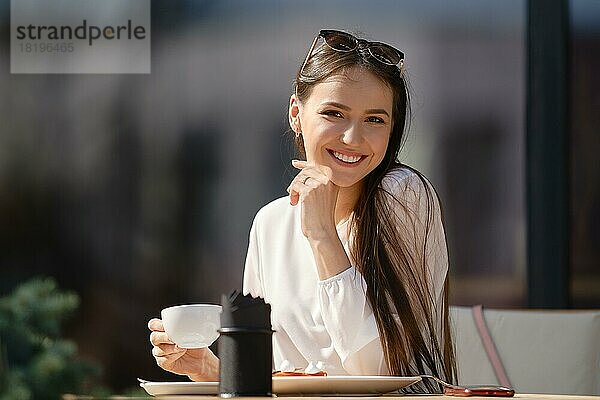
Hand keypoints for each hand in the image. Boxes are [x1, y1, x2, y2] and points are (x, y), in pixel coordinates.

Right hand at [148, 318, 218, 381]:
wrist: (200, 358)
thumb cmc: (196, 341)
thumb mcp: (193, 331)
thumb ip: (187, 325)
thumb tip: (189, 321)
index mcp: (163, 329)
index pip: (153, 325)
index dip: (157, 325)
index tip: (167, 326)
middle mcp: (160, 340)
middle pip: (154, 337)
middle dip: (163, 337)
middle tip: (173, 338)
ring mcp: (160, 351)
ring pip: (158, 349)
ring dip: (170, 348)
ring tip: (182, 347)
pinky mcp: (163, 362)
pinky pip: (163, 359)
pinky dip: (173, 356)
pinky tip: (180, 353)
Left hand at [287, 160, 351, 278]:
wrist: (322, 231)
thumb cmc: (322, 216)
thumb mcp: (323, 196)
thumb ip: (317, 182)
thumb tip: (302, 169)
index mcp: (336, 180)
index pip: (318, 165)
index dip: (305, 163)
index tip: (295, 163)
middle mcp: (329, 180)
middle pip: (307, 170)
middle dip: (297, 180)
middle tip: (292, 191)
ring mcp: (319, 185)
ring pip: (300, 177)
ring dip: (294, 188)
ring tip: (295, 199)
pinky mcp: (309, 191)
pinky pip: (295, 185)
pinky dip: (292, 194)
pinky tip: (294, 203)